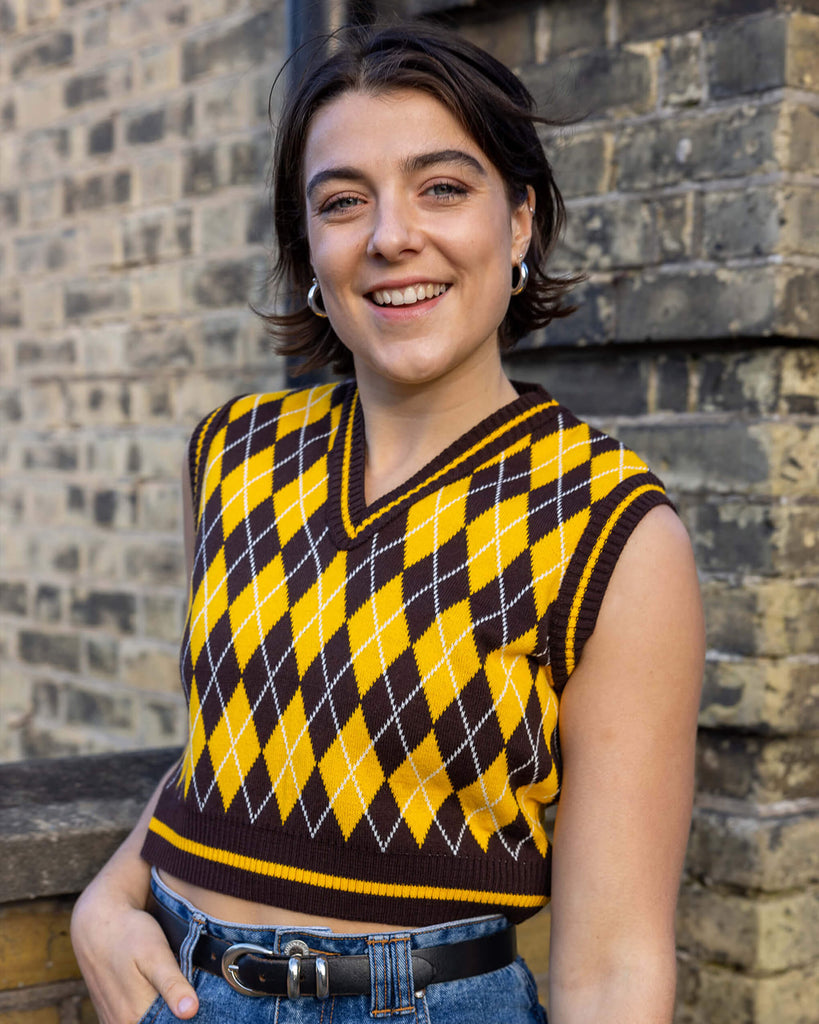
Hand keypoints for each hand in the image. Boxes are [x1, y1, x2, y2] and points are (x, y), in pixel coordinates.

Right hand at [71, 872, 198, 1023]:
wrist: (98, 923)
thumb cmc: (130, 934)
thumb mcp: (155, 954)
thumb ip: (172, 985)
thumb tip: (191, 1011)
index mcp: (133, 1016)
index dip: (189, 1015)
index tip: (198, 1000)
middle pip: (161, 1023)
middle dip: (176, 1012)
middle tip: (188, 989)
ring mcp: (114, 1021)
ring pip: (149, 1022)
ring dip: (164, 1011)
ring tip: (177, 987)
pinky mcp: (111, 1014)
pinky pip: (137, 1019)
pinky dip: (151, 1010)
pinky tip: (158, 990)